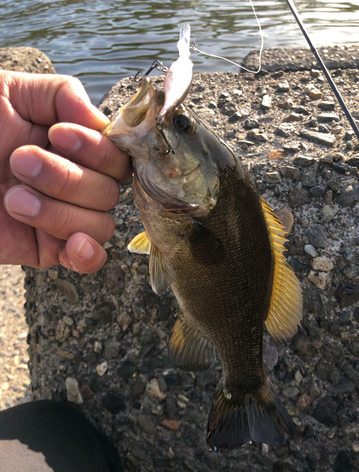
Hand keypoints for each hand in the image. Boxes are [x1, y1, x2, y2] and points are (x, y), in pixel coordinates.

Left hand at [0, 71, 130, 272]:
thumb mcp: (6, 92)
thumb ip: (61, 94)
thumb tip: (101, 122)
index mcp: (68, 147)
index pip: (114, 156)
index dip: (97, 149)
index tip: (57, 134)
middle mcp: (71, 182)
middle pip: (109, 192)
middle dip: (66, 178)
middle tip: (17, 163)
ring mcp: (59, 217)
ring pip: (99, 224)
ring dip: (59, 212)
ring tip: (12, 198)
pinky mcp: (43, 249)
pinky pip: (87, 260)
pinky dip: (87, 255)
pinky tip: (72, 244)